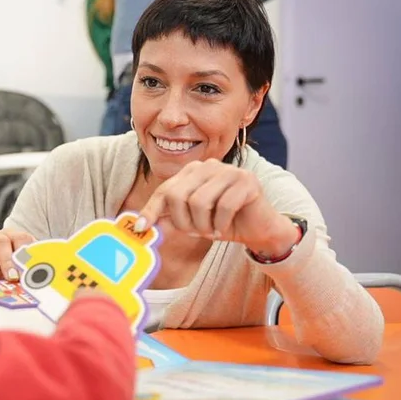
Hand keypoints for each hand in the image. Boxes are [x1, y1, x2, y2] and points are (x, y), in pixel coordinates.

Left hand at [134, 159, 298, 255]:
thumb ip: (170, 220)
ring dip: (203, 225)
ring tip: (211, 230)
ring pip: (199, 202)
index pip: (165, 190)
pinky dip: (221, 224)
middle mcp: (208, 165)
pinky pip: (223, 207)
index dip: (151, 210)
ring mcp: (228, 170)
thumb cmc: (223, 222)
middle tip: (195, 233)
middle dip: (183, 222)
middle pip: (178, 196)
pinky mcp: (247, 180)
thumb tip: (143, 227)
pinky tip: (224, 228)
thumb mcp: (192, 222)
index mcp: (192, 171)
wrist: (259, 228)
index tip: (141, 229)